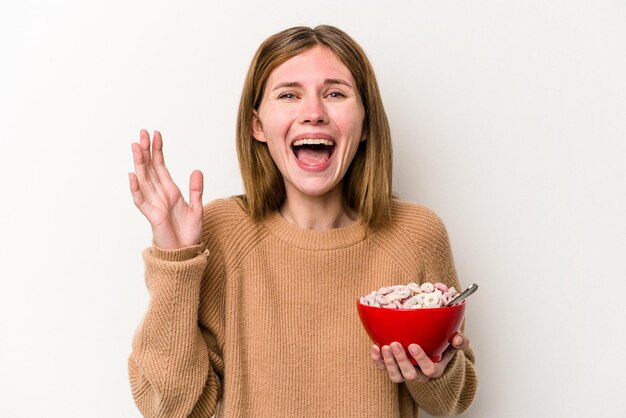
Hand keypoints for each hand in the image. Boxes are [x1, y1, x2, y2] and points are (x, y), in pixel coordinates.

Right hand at [129, 129, 203, 249]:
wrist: (186, 252)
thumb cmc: (189, 233)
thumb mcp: (197, 208)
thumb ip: (196, 190)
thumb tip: (197, 170)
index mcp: (170, 191)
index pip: (161, 166)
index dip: (157, 150)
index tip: (156, 134)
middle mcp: (160, 195)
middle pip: (149, 169)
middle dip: (146, 151)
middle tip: (142, 133)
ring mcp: (154, 204)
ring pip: (143, 180)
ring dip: (139, 163)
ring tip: (136, 146)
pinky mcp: (152, 216)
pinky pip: (141, 200)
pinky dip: (136, 188)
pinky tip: (133, 176)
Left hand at [371, 333, 469, 382]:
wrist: (429, 351)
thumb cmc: (442, 347)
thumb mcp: (453, 344)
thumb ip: (460, 341)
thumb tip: (458, 338)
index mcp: (434, 369)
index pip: (429, 369)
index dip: (420, 359)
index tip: (413, 345)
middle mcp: (419, 374)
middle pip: (409, 374)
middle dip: (401, 360)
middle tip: (395, 344)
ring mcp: (404, 372)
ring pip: (395, 376)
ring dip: (389, 362)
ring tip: (384, 346)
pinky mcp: (392, 368)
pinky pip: (383, 368)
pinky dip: (378, 360)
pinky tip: (375, 347)